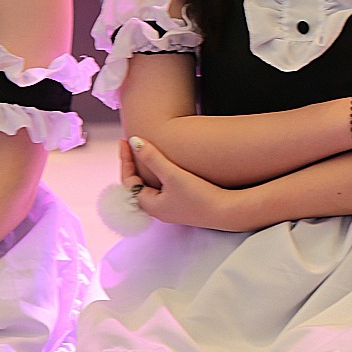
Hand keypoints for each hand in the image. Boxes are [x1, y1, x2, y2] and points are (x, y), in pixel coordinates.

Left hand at [121, 137, 245, 230]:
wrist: (226, 211)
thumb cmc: (200, 196)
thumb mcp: (173, 174)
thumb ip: (152, 158)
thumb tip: (133, 140)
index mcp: (150, 205)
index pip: (128, 180)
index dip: (125, 159)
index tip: (125, 140)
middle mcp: (157, 209)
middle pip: (135, 184)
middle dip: (132, 164)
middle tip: (130, 145)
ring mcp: (169, 208)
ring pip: (148, 186)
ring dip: (144, 169)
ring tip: (143, 152)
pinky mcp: (181, 205)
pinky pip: (160, 188)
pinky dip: (156, 175)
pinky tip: (163, 166)